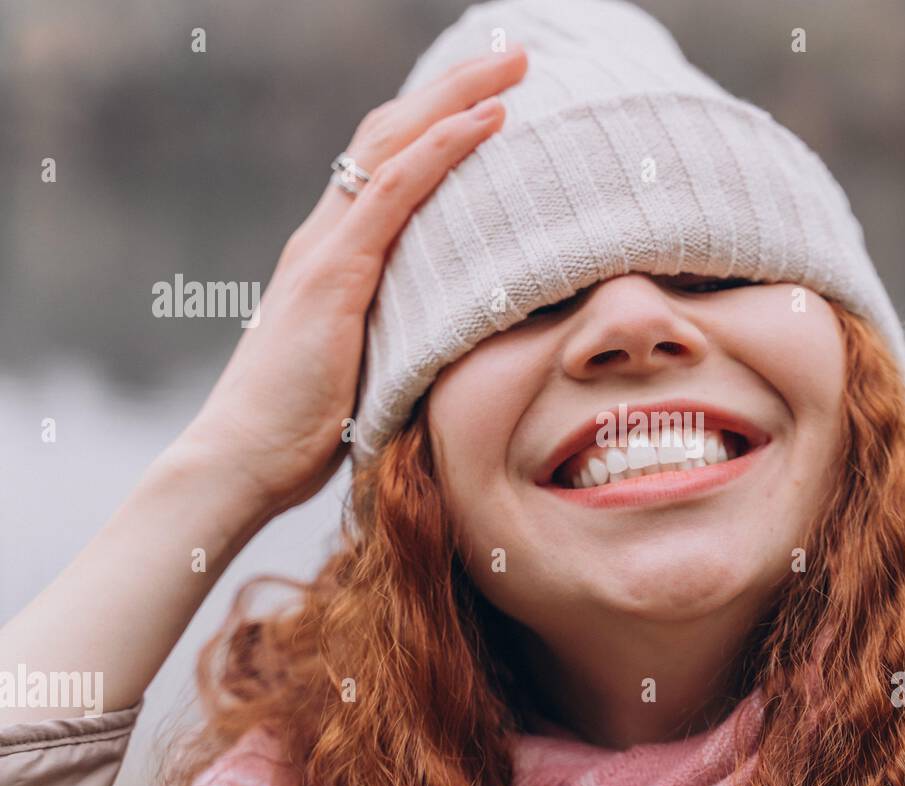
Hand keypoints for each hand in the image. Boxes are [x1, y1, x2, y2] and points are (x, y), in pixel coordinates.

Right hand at [177, 45, 527, 516]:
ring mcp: (325, 249)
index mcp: (333, 252)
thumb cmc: (304, 430)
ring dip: (458, 97)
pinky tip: (487, 120)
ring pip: (395, 144)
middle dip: (455, 87)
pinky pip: (395, 192)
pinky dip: (443, 149)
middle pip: (393, 133)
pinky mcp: (333, 275)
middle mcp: (324, 234)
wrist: (242, 462)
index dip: (437, 121)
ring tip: (513, 66)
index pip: (387, 162)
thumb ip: (399, 331)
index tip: (492, 96)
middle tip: (514, 57)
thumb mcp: (367, 365)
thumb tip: (455, 335)